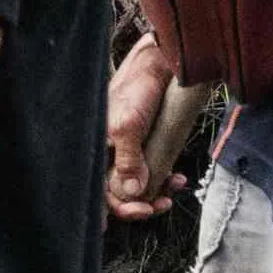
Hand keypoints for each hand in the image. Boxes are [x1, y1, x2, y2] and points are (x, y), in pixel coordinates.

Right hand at [105, 31, 188, 220]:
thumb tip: (132, 193)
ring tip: (173, 189)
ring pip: (136, 184)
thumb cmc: (138, 86)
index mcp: (95, 148)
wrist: (160, 62)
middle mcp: (108, 152)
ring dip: (155, 192)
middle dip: (140, 203)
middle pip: (118, 192)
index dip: (118, 207)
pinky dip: (163, 178)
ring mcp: (126, 148)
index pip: (99, 189)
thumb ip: (129, 160)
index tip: (142, 211)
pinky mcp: (143, 144)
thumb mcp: (129, 125)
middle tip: (161, 205)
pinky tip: (177, 177)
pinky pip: (149, 170)